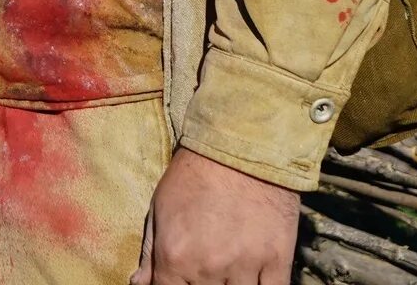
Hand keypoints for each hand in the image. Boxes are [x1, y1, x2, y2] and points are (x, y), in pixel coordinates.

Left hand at [131, 147, 301, 284]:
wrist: (242, 147)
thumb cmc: (194, 174)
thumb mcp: (160, 207)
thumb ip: (150, 251)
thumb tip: (139, 283)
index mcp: (175, 257)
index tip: (178, 280)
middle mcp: (209, 268)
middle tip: (206, 270)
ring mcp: (246, 266)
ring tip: (228, 271)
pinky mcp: (277, 260)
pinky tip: (254, 281)